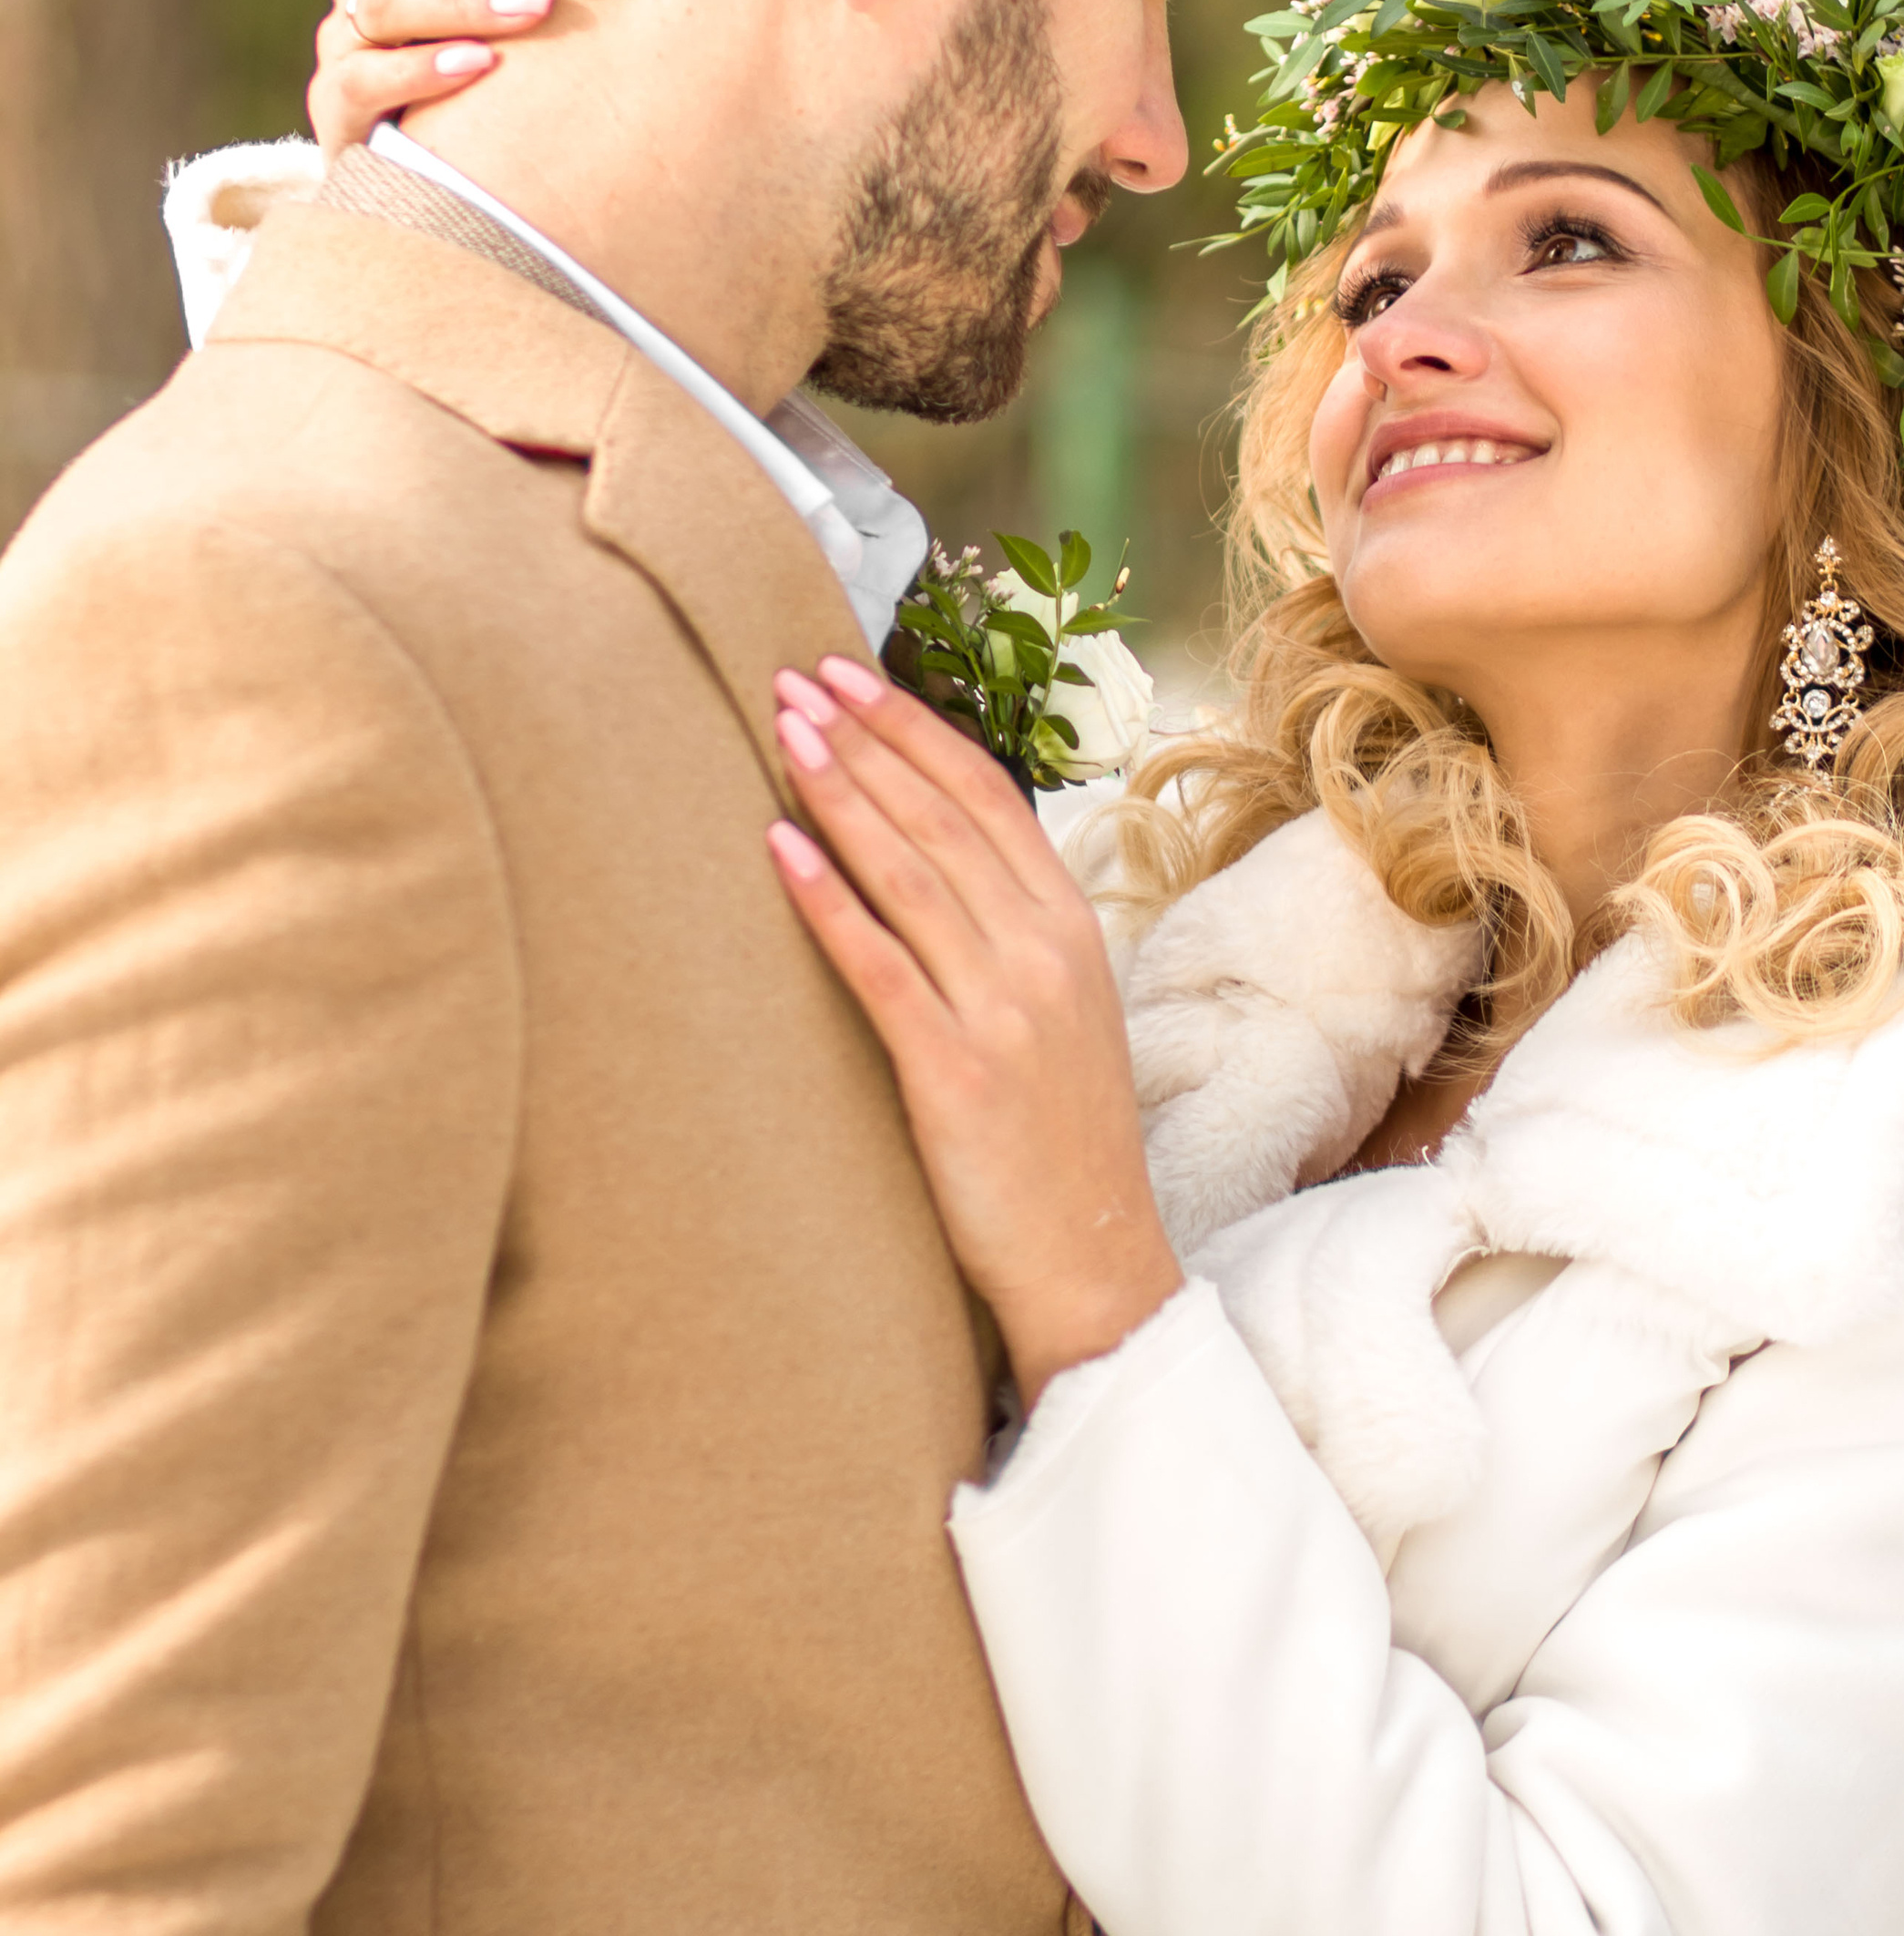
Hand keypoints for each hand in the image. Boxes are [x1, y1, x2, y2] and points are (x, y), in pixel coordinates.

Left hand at [766, 657, 1181, 1406]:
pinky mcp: (955, 1071)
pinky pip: (881, 966)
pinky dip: (827, 900)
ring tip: (781, 733)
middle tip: (794, 678)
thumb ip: (1011, 931)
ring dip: (840, 792)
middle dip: (862, 739)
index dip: (914, 728)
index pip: (987, 795)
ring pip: (909, 872)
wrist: (1092, 1260)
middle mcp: (1044, 951)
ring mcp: (1004, 1008)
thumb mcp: (1062, 1012)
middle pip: (941, 816)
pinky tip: (779, 849)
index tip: (850, 676)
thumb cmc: (1061, 1139)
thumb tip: (933, 856)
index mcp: (1073, 927)